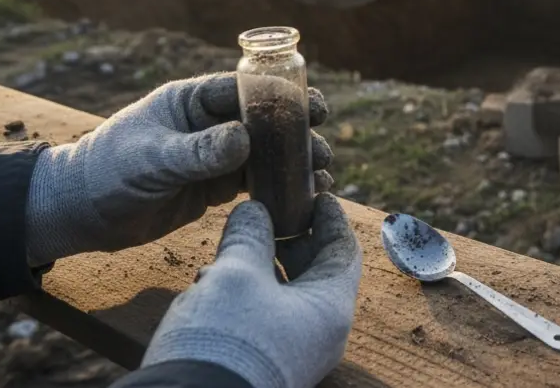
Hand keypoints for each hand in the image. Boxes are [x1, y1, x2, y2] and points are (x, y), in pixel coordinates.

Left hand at [24, 73, 334, 265]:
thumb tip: (245, 139)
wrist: (80, 213)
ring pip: (266, 153)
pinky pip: (256, 182)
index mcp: (190, 102)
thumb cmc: (107, 173)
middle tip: (323, 145)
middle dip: (297, 131)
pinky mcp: (214, 186)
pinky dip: (281, 187)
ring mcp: (213, 155)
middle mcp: (207, 124)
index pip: (243, 89)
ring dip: (295, 162)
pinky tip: (304, 196)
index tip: (313, 105)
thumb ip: (197, 151)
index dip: (281, 95)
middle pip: (263, 121)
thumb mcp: (152, 160)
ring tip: (323, 175)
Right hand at [141, 196, 361, 387]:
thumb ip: (249, 236)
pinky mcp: (265, 364)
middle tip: (273, 213)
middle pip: (316, 273)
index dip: (330, 220)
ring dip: (263, 266)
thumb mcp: (236, 273)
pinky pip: (266, 319)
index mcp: (330, 308)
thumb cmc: (225, 340)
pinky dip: (248, 294)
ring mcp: (293, 353)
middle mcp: (320, 333)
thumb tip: (254, 212)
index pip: (344, 252)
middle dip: (292, 240)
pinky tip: (215, 282)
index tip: (318, 196)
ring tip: (236, 244)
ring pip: (286, 296)